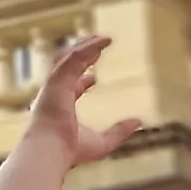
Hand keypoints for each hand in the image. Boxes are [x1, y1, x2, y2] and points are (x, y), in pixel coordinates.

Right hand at [23, 35, 141, 166]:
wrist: (52, 151)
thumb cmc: (71, 151)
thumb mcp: (103, 142)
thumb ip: (120, 131)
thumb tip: (138, 122)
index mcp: (62, 107)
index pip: (71, 88)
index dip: (82, 81)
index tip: (94, 78)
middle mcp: (56, 93)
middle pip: (67, 67)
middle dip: (82, 55)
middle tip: (96, 45)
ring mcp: (54, 85)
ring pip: (70, 58)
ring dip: (86, 46)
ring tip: (102, 38)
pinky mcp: (57, 79)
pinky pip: (74, 57)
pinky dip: (89, 48)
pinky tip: (103, 41)